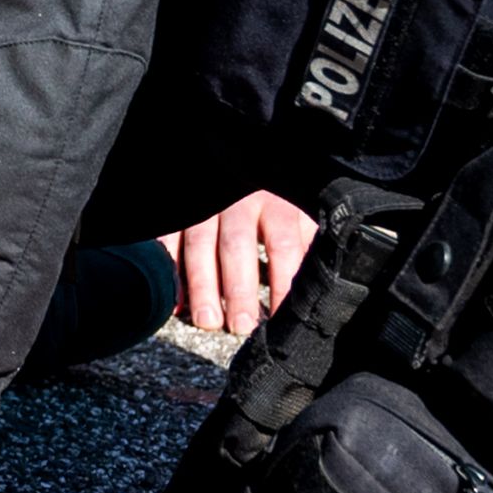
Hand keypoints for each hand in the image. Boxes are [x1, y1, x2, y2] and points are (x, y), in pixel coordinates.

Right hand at [161, 190, 317, 335]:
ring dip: (202, 285)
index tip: (281, 317)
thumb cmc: (276, 200)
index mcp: (276, 205)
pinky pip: (170, 238)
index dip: (282, 282)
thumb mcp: (299, 212)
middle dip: (237, 289)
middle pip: (237, 247)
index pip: (282, 246)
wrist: (240, 166)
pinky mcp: (182, 211)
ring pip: (200, 244)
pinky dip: (170, 270)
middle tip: (241, 326)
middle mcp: (238, 202)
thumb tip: (323, 287)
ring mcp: (206, 205)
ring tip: (208, 321)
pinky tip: (175, 303)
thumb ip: (307, 244)